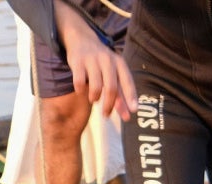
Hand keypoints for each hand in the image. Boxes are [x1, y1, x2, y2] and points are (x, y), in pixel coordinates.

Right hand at [56, 3, 135, 119]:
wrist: (82, 39)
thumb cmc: (101, 62)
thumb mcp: (113, 73)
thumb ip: (120, 93)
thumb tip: (127, 115)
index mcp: (119, 63)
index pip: (127, 81)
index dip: (131, 96)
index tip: (133, 111)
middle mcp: (107, 60)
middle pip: (111, 88)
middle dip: (109, 105)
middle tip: (106, 115)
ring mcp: (92, 60)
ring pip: (96, 87)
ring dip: (94, 98)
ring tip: (93, 100)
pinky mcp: (78, 61)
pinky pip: (80, 82)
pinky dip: (81, 91)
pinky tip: (81, 91)